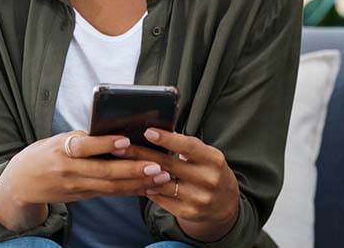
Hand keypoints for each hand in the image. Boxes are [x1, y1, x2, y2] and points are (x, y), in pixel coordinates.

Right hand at [0, 130, 174, 205]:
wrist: (20, 184)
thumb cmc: (42, 154)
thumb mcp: (55, 140)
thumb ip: (81, 139)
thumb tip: (113, 134)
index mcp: (61, 150)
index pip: (85, 146)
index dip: (105, 143)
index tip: (126, 140)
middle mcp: (69, 170)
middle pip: (104, 171)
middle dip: (133, 170)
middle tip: (158, 166)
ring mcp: (76, 186)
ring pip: (111, 186)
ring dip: (138, 182)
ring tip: (161, 178)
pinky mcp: (81, 196)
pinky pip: (109, 193)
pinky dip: (129, 190)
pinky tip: (147, 187)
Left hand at [107, 127, 239, 238]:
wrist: (225, 204)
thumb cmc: (208, 170)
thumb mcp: (205, 155)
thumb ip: (185, 145)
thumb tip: (153, 130)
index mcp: (214, 160)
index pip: (189, 147)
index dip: (168, 139)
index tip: (147, 132)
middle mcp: (209, 180)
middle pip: (168, 164)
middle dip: (140, 154)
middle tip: (118, 146)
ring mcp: (199, 198)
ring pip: (161, 183)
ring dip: (139, 173)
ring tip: (120, 164)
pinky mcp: (189, 212)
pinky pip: (160, 199)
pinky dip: (147, 188)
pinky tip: (134, 181)